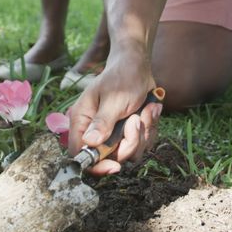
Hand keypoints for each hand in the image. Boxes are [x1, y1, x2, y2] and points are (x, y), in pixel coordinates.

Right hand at [67, 56, 160, 175]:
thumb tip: (90, 143)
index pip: (80, 154)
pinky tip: (150, 110)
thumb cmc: (122, 77)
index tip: (115, 165)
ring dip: (143, 133)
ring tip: (146, 110)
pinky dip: (150, 129)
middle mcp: (95, 131)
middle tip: (136, 120)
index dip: (96, 165)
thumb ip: (102, 122)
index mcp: (82, 121)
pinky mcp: (129, 133)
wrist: (138, 66)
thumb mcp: (113, 99)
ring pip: (130, 152)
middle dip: (129, 143)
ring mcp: (113, 133)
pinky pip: (143, 144)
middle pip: (110, 157)